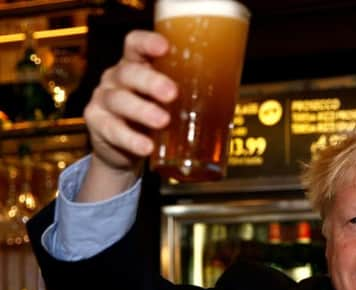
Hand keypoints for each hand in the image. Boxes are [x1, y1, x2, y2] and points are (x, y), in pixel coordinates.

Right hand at [78, 30, 177, 200]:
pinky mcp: (97, 124)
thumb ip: (186, 95)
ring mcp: (104, 100)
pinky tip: (146, 146)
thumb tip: (228, 97)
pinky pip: (113, 130)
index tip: (165, 47)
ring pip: (119, 101)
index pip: (135, 45)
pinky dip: (131, 140)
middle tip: (172, 93)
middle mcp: (116, 78)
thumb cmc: (151, 118)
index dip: (148, 43)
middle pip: (129, 73)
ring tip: (163, 121)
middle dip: (151, 82)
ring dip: (142, 111)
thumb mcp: (166, 102)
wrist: (122, 150)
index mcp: (135, 65)